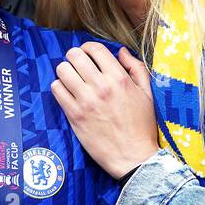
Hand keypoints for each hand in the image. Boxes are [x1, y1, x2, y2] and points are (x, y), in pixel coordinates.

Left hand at [50, 43, 159, 178]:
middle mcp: (101, 86)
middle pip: (74, 55)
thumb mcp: (147, 94)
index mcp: (119, 78)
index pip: (95, 48)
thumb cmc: (142, 126)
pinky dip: (59, 88)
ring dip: (65, 71)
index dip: (88, 47)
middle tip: (77, 66)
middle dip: (74, 57)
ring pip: (62, 70)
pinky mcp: (74, 115)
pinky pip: (56, 89)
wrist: (133, 157)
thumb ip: (136, 69)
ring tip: (71, 79)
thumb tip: (122, 52)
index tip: (88, 54)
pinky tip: (67, 93)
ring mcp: (86, 100)